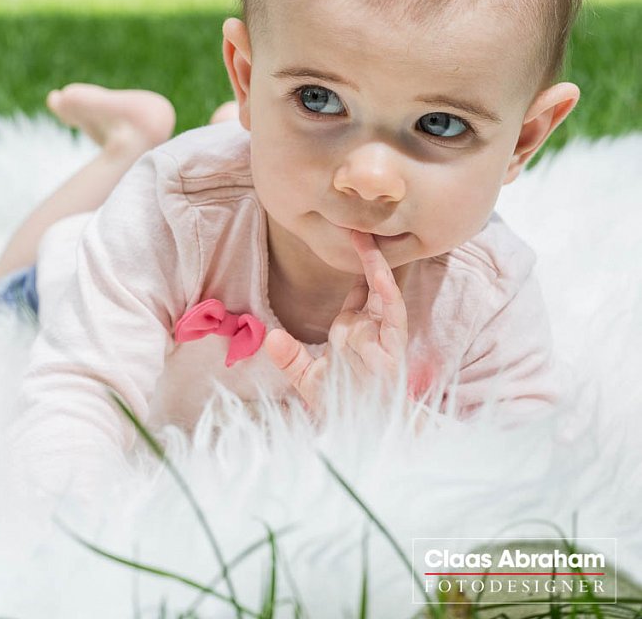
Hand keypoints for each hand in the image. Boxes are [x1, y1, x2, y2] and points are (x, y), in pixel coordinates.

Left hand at [263, 230, 408, 419]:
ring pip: (384, 293)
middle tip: (358, 226)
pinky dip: (388, 295)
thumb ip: (291, 359)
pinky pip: (394, 317)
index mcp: (355, 333)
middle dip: (367, 257)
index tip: (349, 240)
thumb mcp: (309, 382)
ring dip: (376, 266)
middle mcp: (372, 330)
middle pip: (373, 285)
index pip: (358, 295)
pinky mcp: (394, 349)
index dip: (357, 269)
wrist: (366, 436)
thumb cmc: (345, 408)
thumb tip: (269, 337)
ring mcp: (384, 338)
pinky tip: (379, 275)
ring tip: (367, 239)